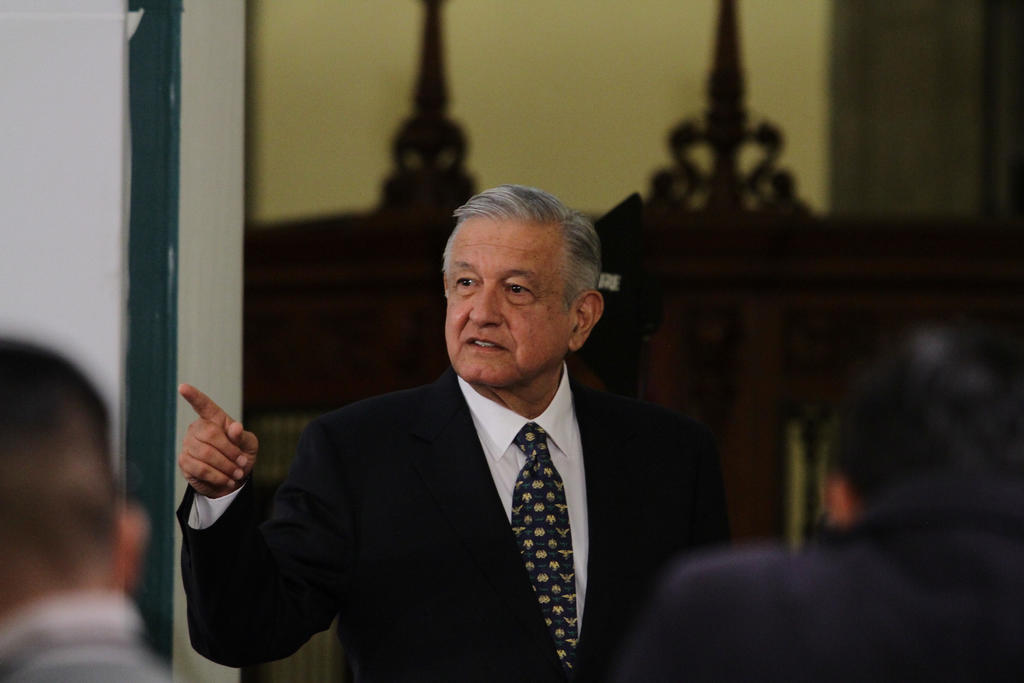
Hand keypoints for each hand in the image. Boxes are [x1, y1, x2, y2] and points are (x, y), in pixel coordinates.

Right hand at [178, 383, 258, 498]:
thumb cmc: (241, 456)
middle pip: (210, 434)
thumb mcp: (249, 445)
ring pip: (205, 454)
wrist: (232, 480)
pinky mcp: (184, 461)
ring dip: (225, 467)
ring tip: (237, 474)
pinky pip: (200, 469)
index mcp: (215, 419)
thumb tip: (235, 427)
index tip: (182, 387)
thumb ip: (242, 436)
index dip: (193, 396)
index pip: (203, 405)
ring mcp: (188, 444)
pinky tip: (226, 481)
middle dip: (230, 452)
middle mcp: (197, 428)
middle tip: (242, 464)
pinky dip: (217, 477)